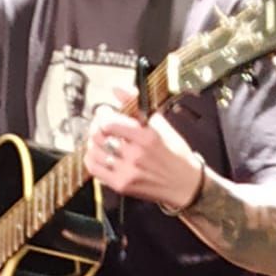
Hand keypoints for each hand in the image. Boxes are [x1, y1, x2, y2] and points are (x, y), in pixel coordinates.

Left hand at [83, 104, 203, 211]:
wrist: (185, 184)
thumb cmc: (174, 152)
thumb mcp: (160, 124)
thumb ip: (137, 105)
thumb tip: (116, 89)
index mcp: (147, 137)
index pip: (109, 123)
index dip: (102, 114)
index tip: (105, 112)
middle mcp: (136, 155)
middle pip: (99, 135)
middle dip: (96, 125)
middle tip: (100, 124)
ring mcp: (128, 172)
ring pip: (94, 151)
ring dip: (93, 141)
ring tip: (100, 138)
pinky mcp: (121, 185)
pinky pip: (94, 169)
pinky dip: (91, 158)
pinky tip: (98, 153)